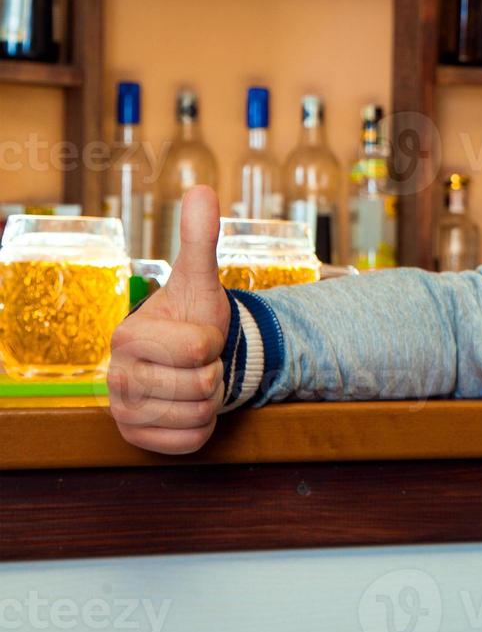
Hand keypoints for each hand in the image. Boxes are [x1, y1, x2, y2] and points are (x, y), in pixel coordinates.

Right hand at [107, 185, 230, 454]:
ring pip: (199, 414)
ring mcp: (124, 412)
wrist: (191, 360)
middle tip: (200, 361)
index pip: (199, 348)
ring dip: (211, 398)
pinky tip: (189, 406)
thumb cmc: (193, 319)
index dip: (212, 341)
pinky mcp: (139, 440)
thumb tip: (202, 190)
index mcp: (127, 337)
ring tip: (195, 380)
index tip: (199, 335)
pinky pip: (191, 441)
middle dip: (214, 372)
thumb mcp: (199, 280)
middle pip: (201, 384)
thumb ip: (200, 239)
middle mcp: (117, 377)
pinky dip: (203, 426)